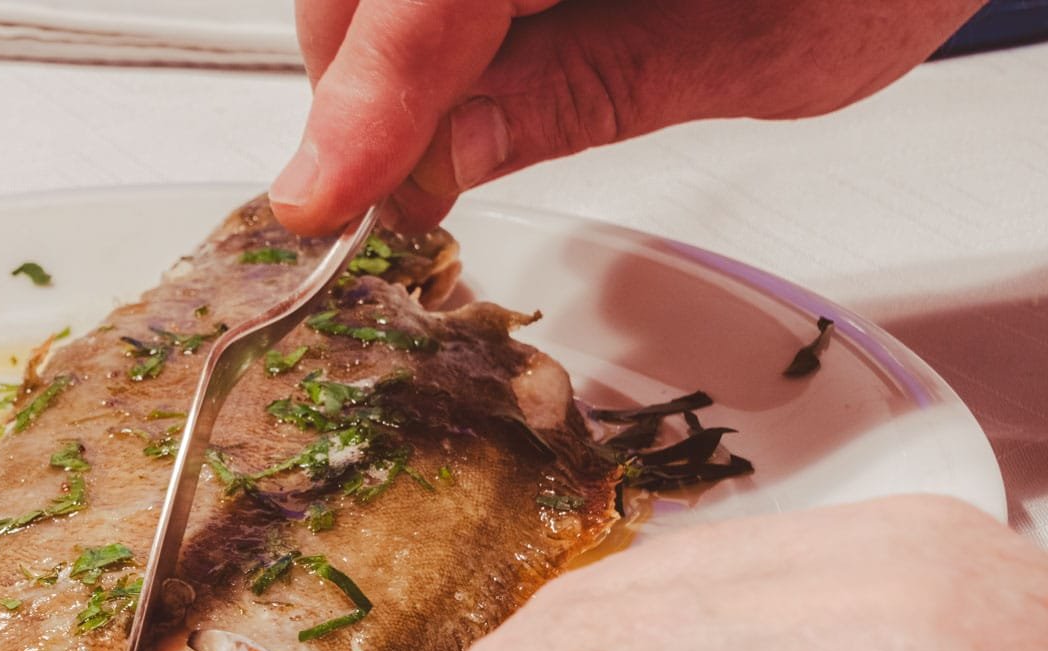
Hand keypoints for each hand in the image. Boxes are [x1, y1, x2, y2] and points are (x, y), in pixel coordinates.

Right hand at [272, 0, 985, 232]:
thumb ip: (580, 93)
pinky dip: (420, 22)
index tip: (321, 199)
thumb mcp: (758, 45)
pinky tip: (464, 70)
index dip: (364, 100)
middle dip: (359, 85)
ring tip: (436, 139)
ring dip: (382, 53)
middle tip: (395, 194)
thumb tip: (437, 163)